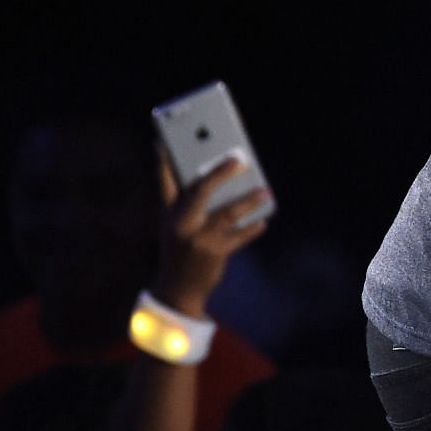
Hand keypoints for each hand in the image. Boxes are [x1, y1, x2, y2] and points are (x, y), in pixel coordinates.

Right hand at [155, 149, 269, 317]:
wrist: (178, 289)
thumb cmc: (182, 249)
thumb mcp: (177, 227)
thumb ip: (191, 205)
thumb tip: (224, 183)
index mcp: (169, 213)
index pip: (165, 182)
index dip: (165, 161)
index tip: (166, 141)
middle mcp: (181, 223)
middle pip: (201, 191)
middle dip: (220, 173)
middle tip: (239, 159)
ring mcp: (198, 238)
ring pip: (228, 213)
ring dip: (249, 201)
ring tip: (265, 191)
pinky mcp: (214, 253)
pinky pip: (239, 235)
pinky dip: (252, 228)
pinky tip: (263, 221)